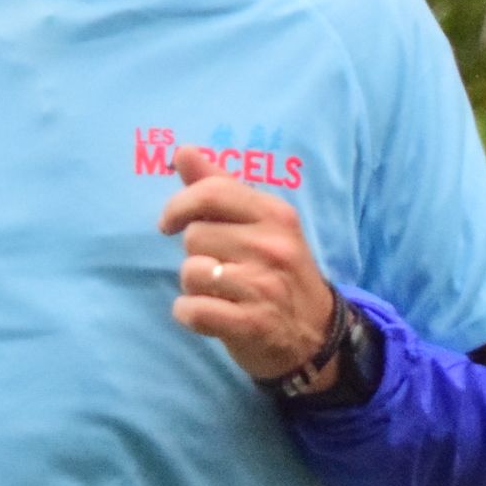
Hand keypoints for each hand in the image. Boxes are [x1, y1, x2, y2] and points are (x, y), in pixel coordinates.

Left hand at [157, 145, 338, 383]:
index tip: (169, 224)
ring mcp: (264, 285)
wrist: (316, 334)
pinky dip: (190, 315)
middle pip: (194, 237)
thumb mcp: (260, 224)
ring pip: (190, 273)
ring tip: (219, 293)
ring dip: (193, 287)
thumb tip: (182, 151)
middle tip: (220, 268)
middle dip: (195, 254)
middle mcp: (272, 245)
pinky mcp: (252, 323)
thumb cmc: (278, 272)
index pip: (212, 193)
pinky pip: (192, 310)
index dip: (179, 206)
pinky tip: (208, 315)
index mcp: (275, 214)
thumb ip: (219, 186)